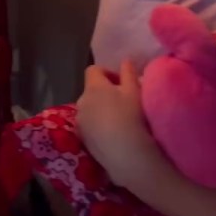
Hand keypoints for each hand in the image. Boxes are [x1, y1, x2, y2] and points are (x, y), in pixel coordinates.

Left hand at [77, 62, 150, 181]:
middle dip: (104, 92)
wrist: (126, 153)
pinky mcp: (82, 138)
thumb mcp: (135, 90)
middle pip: (91, 90)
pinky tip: (112, 134)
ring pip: (89, 109)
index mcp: (93, 87)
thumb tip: (125, 61)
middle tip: (123, 101)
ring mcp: (80, 121)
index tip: (121, 82)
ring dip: (100, 109)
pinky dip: (97, 125)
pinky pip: (88, 125)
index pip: (93, 70)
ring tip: (118, 120)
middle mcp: (81, 102)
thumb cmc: (132, 116)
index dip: (107, 72)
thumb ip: (128, 72)